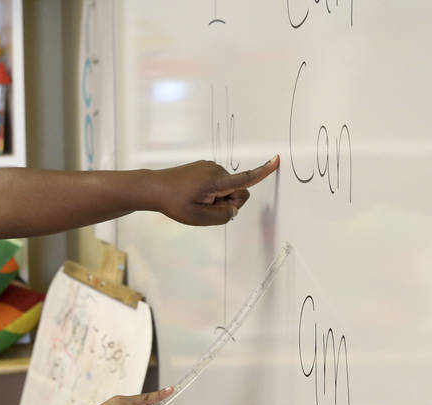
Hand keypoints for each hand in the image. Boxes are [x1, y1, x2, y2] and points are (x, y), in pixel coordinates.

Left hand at [153, 155, 278, 226]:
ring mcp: (210, 167)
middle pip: (237, 191)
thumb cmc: (174, 203)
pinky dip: (211, 191)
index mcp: (217, 181)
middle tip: (205, 207)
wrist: (154, 188)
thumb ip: (222, 216)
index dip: (263, 172)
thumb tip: (233, 209)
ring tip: (195, 200)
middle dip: (228, 202)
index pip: (245, 179)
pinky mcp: (204, 167)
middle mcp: (216, 170)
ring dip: (217, 197)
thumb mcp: (199, 218)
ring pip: (226, 188)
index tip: (276, 160)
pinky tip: (194, 194)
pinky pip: (217, 182)